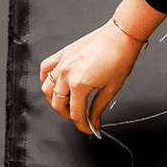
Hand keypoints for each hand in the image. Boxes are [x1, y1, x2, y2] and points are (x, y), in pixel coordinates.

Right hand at [39, 19, 142, 133]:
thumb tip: (94, 122)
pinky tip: (56, 85)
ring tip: (69, 104)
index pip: (76, 113)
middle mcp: (66, 74)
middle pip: (58, 104)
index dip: (82, 125)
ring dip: (56, 100)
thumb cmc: (119, 59)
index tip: (89, 130)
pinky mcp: (62, 54)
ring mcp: (62, 63)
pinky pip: (46, 70)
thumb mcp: (111, 89)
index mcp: (79, 84)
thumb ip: (98, 108)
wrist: (120, 36)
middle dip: (69, 115)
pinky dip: (47, 80)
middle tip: (81, 118)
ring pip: (48, 89)